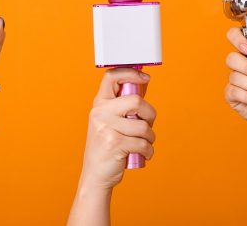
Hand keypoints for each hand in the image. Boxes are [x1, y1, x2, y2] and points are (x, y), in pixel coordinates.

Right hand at [81, 68, 154, 191]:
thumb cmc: (108, 146)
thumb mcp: (110, 121)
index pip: (112, 76)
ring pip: (144, 126)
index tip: (145, 78)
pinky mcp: (114, 144)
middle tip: (147, 125)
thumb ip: (124, 104)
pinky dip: (148, 151)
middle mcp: (100, 113)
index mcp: (99, 103)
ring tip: (144, 144)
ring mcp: (106, 128)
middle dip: (150, 115)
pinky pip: (143, 143)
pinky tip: (143, 154)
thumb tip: (143, 82)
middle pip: (137, 101)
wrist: (95, 174)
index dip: (131, 72)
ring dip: (150, 138)